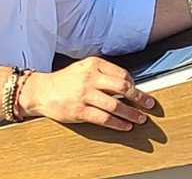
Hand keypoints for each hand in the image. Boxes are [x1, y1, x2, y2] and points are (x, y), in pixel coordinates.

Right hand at [17, 57, 154, 130]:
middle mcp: (91, 78)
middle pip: (123, 88)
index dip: (134, 85)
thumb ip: (104, 73)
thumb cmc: (66, 80)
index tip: (139, 93)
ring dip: (131, 113)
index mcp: (94, 64)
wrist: (42, 90)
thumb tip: (128, 85)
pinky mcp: (79, 111)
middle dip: (139, 97)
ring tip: (141, 118)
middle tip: (150, 104)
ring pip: (115, 105)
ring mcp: (85, 95)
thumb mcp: (85, 67)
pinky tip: (126, 126)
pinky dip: (117, 124)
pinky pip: (103, 118)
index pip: (122, 74)